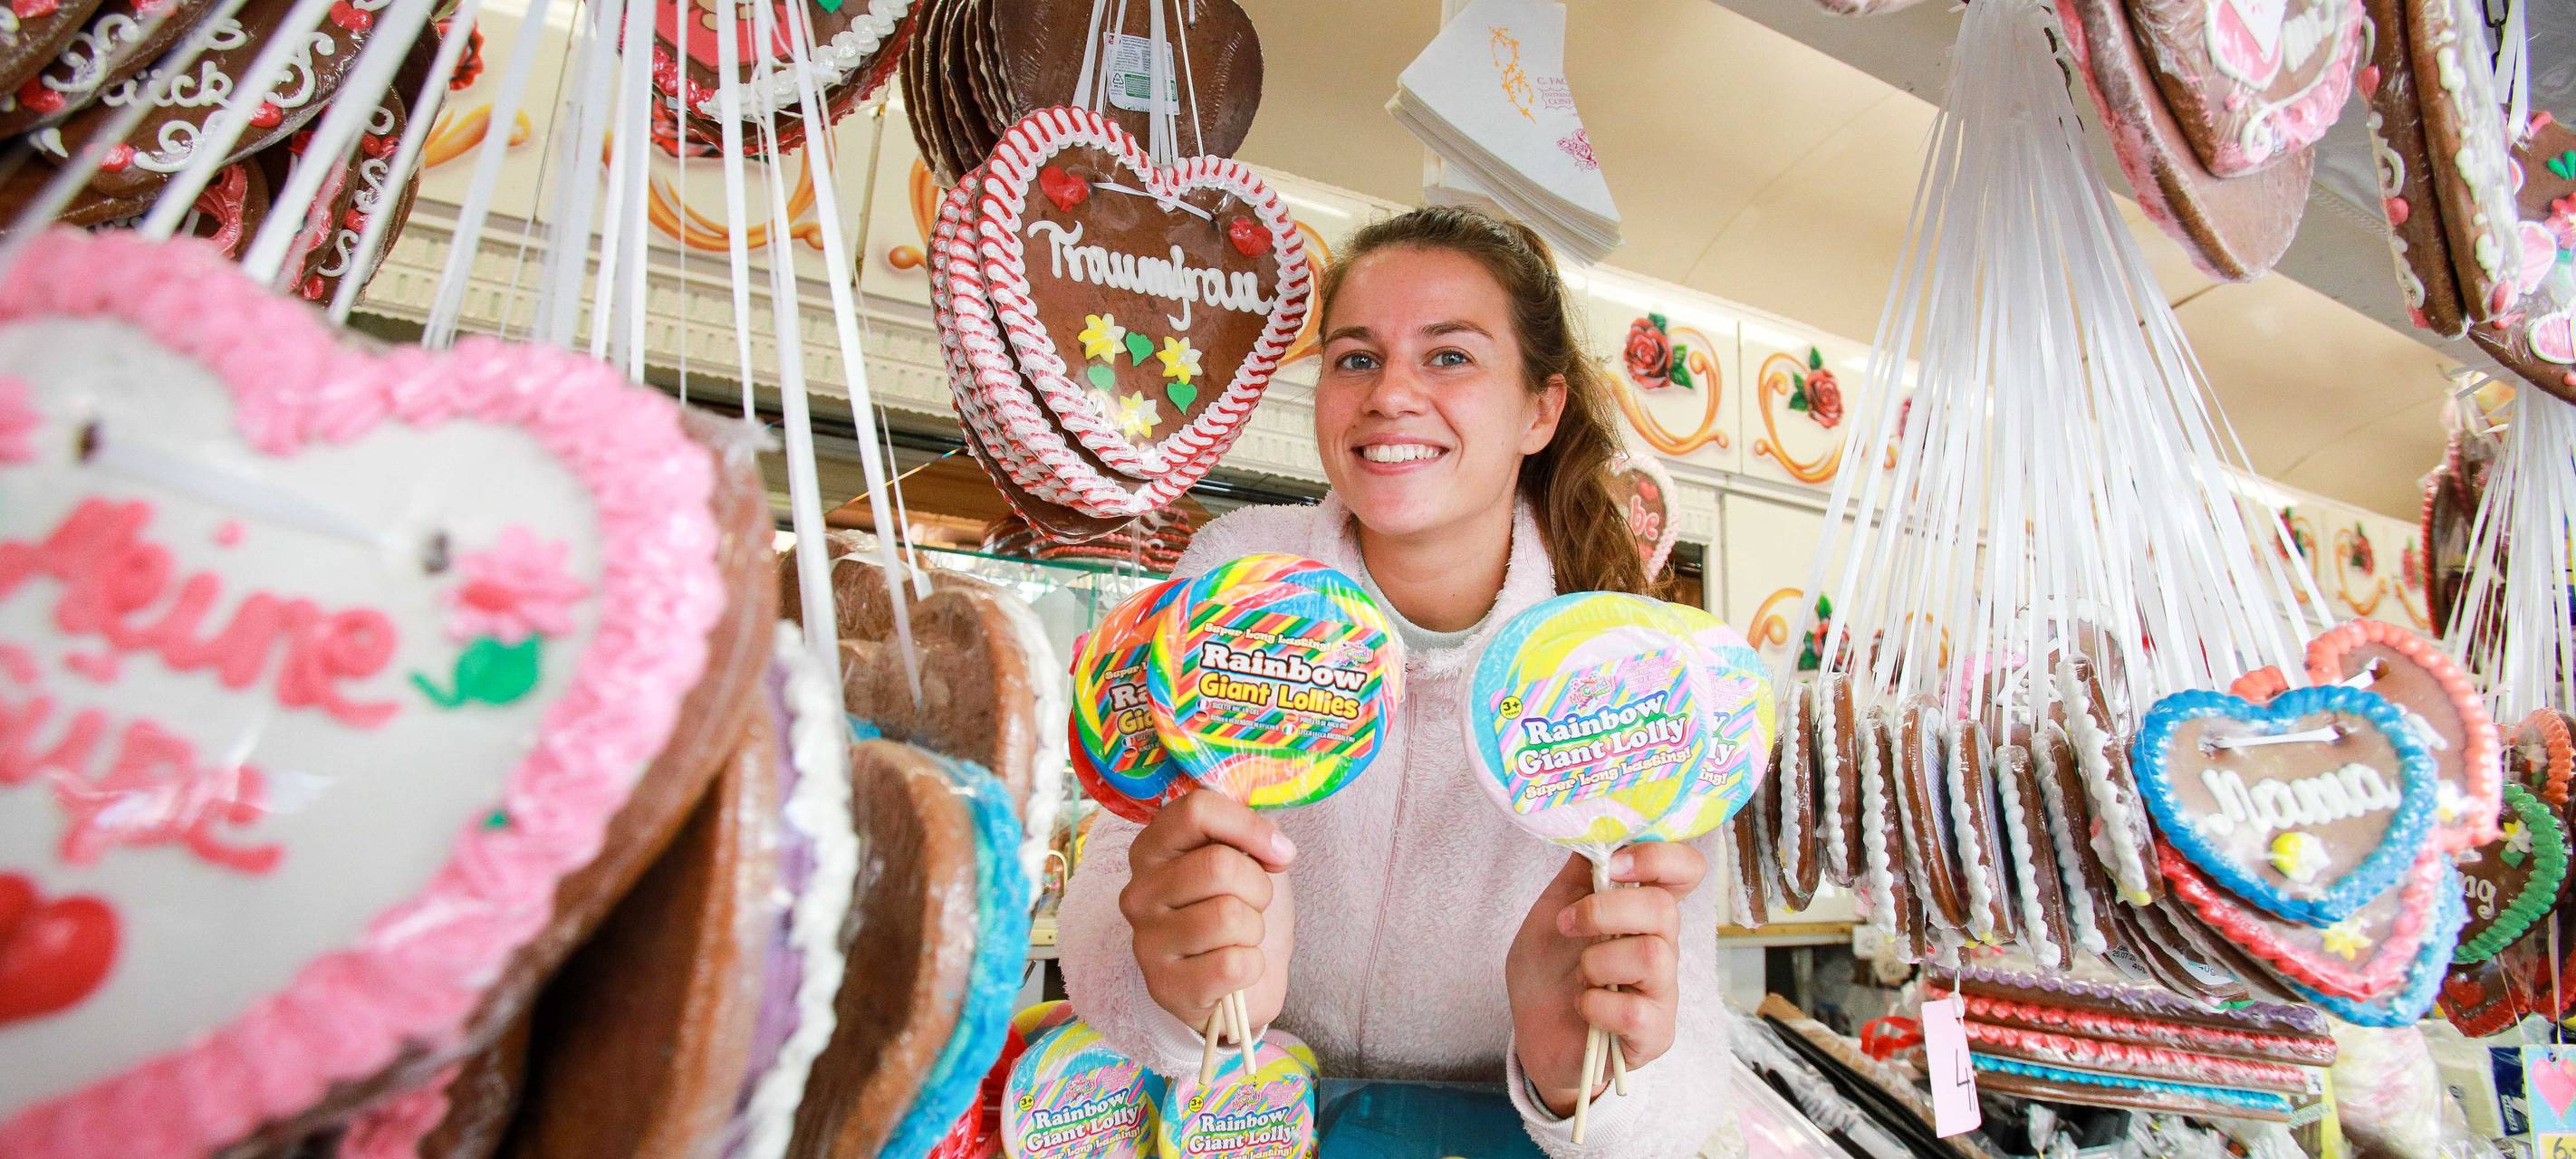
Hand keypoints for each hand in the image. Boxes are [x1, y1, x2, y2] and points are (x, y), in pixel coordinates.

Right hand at [1120, 791, 1296, 1035]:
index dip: (1249, 826)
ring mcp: (1146, 942)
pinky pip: (1233, 965)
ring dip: (1254, 929)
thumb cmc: (1241, 910)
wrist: (1242, 984)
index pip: (1196, 811)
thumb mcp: (1246, 859)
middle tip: (1254, 904)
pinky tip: (1236, 970)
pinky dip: (1252, 967)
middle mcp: (1138, 892)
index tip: (1280, 852)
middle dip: (1259, 887)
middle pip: (1219, 865)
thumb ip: (1249, 832)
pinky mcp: (1165, 988)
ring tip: (1241, 937)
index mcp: (1152, 848)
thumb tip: (1275, 841)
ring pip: (1229, 916)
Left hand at [1505, 844, 1705, 1116]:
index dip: (1660, 858)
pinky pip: (1636, 1011)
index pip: (1686, 871)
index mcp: (1642, 911)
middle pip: (1664, 910)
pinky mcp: (1654, 1034)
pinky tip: (1584, 1007)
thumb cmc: (1549, 971)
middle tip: (1568, 924)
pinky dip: (1596, 1005)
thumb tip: (1596, 825)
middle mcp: (1662, 946)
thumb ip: (1580, 872)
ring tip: (1578, 976)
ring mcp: (1662, 992)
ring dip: (1597, 962)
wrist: (1532, 1032)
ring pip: (1652, 956)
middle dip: (1604, 911)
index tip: (1614, 866)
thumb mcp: (1554, 909)